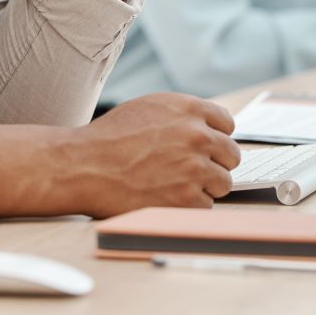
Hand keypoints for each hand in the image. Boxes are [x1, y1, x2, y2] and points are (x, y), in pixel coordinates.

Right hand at [66, 93, 240, 217]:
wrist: (84, 166)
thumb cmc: (110, 138)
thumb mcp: (148, 108)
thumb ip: (182, 115)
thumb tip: (208, 127)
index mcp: (188, 109)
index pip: (227, 123)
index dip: (216, 136)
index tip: (207, 147)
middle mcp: (197, 135)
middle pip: (231, 154)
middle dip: (215, 163)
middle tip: (192, 170)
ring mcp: (195, 168)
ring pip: (223, 182)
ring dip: (204, 186)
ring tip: (175, 184)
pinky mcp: (187, 198)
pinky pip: (206, 205)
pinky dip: (189, 206)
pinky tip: (166, 197)